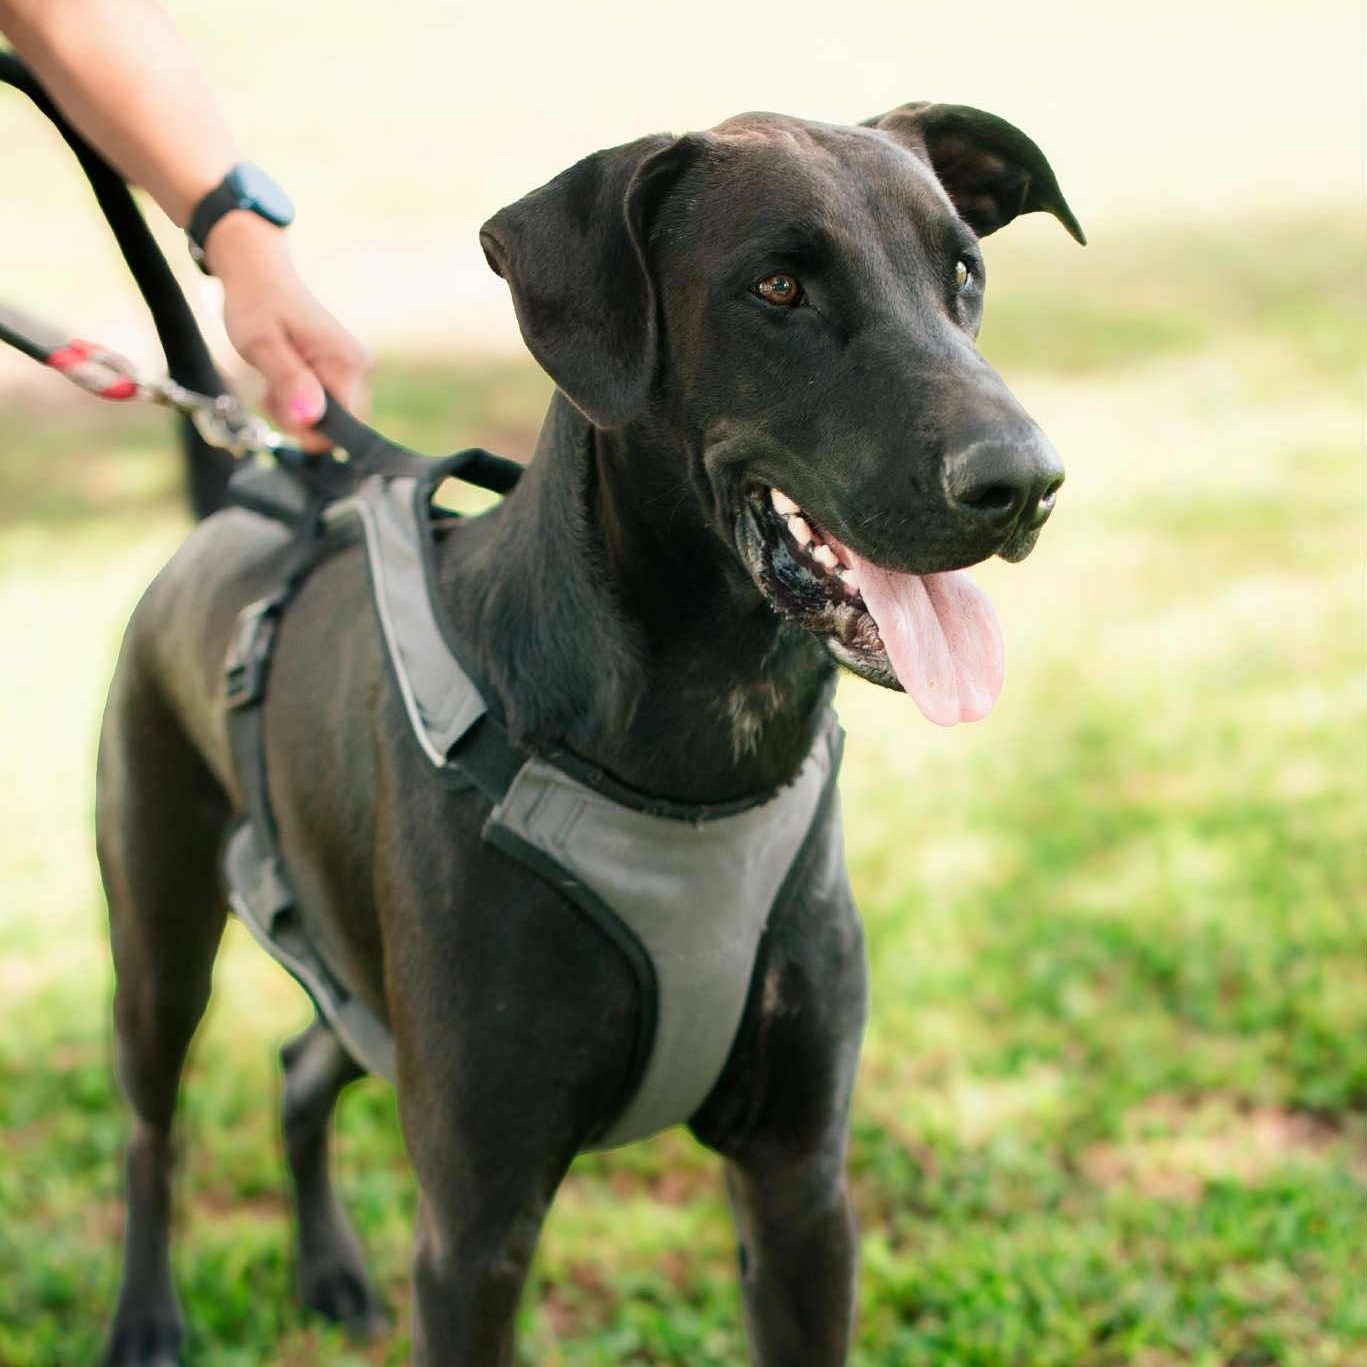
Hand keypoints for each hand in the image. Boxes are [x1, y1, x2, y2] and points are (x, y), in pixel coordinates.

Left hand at [208, 212, 371, 449]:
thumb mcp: (261, 345)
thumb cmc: (256, 303)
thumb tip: (309, 418)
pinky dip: (301, 403)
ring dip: (298, 413)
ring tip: (272, 383)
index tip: (278, 410)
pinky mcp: (345, 371)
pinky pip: (328, 405)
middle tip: (269, 393)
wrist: (259, 273)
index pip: (347, 427)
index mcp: (346, 362)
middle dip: (302, 422)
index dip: (311, 431)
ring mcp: (355, 369)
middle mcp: (360, 367)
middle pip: (341, 426)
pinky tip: (282, 380)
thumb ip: (288, 381)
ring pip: (333, 418)